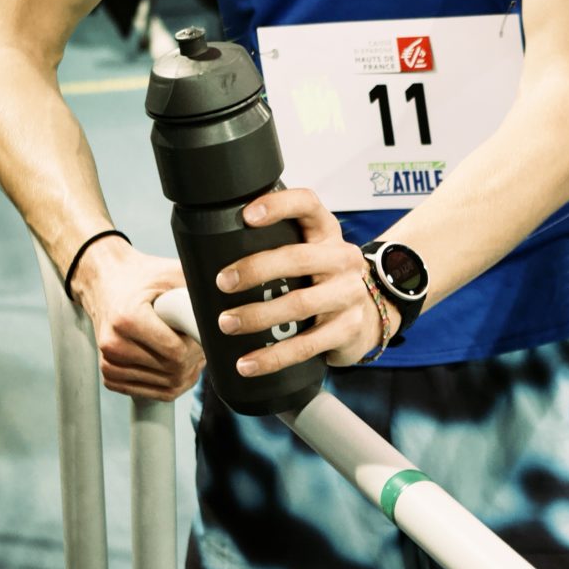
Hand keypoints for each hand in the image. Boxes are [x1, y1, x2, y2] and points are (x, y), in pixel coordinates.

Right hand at [73, 240, 203, 398]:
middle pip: (173, 371)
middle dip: (194, 360)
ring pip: (165, 387)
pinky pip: (151, 394)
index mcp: (128, 318)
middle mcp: (114, 343)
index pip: (176, 352)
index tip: (201, 333)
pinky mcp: (109, 375)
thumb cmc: (142, 278)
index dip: (198, 346)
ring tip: (185, 349)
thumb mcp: (172, 273)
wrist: (106, 282)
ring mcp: (109, 362)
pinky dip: (167, 383)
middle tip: (197, 342)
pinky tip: (171, 363)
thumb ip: (198, 291)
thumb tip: (232, 307)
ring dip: (184, 373)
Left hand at [213, 186, 397, 377]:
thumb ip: (274, 246)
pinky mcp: (348, 329)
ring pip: (300, 304)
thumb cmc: (320, 280)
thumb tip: (200, 258)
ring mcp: (349, 294)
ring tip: (227, 324)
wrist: (368, 317)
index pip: (308, 204)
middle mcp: (342, 258)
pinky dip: (272, 357)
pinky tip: (248, 363)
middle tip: (222, 283)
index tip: (246, 216)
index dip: (278, 205)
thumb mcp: (308, 253)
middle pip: (299, 257)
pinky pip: (306, 345)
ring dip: (258, 315)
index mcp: (326, 232)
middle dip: (256, 269)